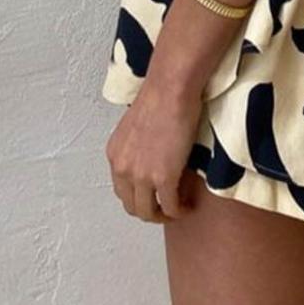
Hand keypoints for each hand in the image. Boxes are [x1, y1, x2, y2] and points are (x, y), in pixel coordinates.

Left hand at [105, 69, 203, 223]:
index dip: (138, 197)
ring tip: (177, 209)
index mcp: (115, 154)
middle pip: (131, 205)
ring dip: (163, 215)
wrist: (171, 89)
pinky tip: (187, 206)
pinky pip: (170, 207)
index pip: (121, 189)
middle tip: (166, 207)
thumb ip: (138, 146)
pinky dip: (179, 211)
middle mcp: (123, 168)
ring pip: (148, 212)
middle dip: (149, 210)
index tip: (153, 196)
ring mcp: (141, 176)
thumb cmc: (161, 96)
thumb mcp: (137, 125)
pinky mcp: (163, 178)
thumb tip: (152, 154)